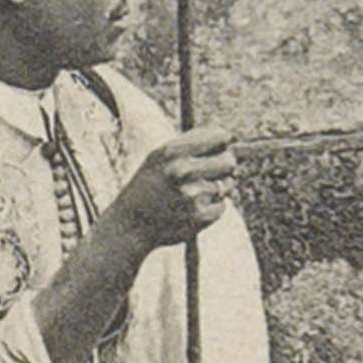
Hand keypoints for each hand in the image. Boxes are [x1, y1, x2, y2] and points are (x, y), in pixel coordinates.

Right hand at [109, 128, 236, 251]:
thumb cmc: (149, 185)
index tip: (221, 148)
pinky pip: (222, 206)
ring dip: (216, 189)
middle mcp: (182, 171)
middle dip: (226, 166)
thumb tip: (231, 140)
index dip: (223, 143)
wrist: (130, 224)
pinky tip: (191, 210)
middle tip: (215, 171)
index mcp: (172, 152)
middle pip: (229, 161)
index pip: (220, 137)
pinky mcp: (200, 217)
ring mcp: (192, 195)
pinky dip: (212, 208)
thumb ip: (193, 144)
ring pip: (227, 185)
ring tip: (192, 194)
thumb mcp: (160, 157)